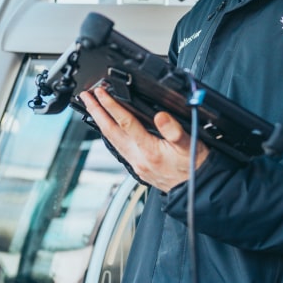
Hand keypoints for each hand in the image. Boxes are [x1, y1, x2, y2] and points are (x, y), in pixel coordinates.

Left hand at [79, 86, 209, 192]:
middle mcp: (138, 158)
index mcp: (150, 150)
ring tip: (92, 108)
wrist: (197, 189)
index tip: (101, 92)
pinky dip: (109, 135)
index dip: (111, 105)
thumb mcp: (190, 144)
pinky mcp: (138, 168)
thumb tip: (160, 115)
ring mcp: (136, 164)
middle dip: (96, 112)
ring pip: (111, 141)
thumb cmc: (195, 166)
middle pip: (110, 132)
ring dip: (100, 122)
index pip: (125, 123)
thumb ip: (174, 130)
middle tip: (85, 97)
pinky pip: (118, 149)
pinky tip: (108, 129)